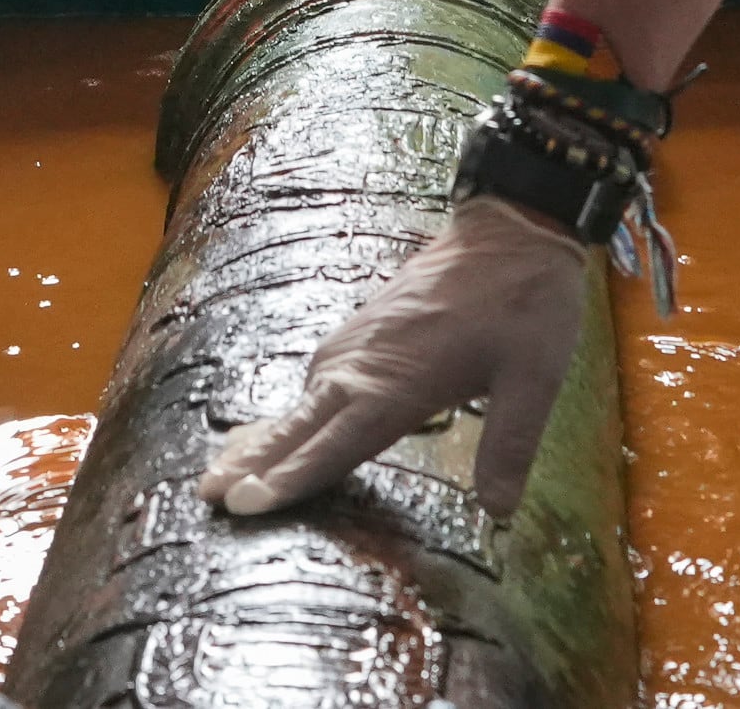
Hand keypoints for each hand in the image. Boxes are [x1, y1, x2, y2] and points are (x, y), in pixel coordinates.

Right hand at [195, 196, 590, 521]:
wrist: (514, 226)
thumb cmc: (528, 303)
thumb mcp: (534, 378)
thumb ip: (510, 446)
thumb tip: (499, 513)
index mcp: (398, 384)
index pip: (333, 445)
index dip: (289, 479)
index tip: (243, 505)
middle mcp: (365, 365)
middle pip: (299, 424)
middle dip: (253, 461)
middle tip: (205, 493)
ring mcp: (360, 342)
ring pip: (300, 400)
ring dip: (264, 435)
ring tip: (224, 468)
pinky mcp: (364, 326)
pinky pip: (315, 375)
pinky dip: (289, 406)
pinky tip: (283, 423)